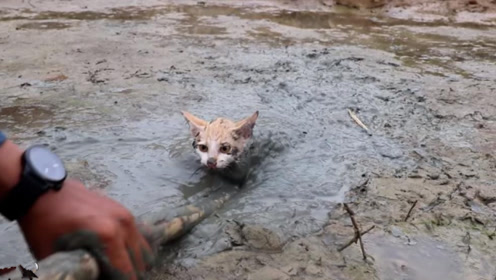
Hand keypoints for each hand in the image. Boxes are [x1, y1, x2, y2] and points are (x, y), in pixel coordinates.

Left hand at [17, 179, 153, 279]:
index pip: (126, 273)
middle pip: (139, 262)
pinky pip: (138, 236)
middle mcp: (123, 224)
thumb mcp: (55, 256)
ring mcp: (126, 215)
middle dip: (128, 274)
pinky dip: (133, 249)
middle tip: (112, 277)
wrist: (44, 193)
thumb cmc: (46, 225)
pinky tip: (119, 255)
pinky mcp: (124, 211)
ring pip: (143, 249)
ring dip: (133, 263)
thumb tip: (91, 277)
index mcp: (108, 236)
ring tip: (117, 270)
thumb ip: (78, 271)